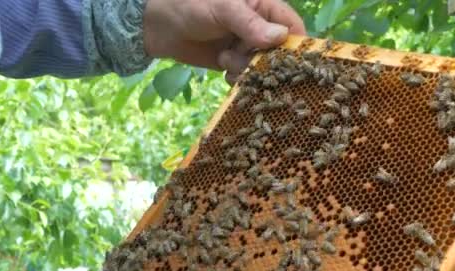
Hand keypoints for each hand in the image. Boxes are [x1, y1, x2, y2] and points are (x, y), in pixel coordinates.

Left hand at [143, 0, 305, 82]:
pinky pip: (246, 77)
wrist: (158, 26)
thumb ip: (250, 23)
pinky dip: (238, 79)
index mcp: (264, 6)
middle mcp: (259, 28)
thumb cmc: (191, 5)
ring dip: (247, 69)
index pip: (292, 26)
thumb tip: (281, 38)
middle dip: (267, 62)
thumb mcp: (222, 8)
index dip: (296, 45)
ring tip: (225, 59)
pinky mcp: (233, 63)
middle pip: (279, 52)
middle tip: (249, 61)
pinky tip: (224, 71)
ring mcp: (247, 47)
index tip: (290, 61)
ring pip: (262, 68)